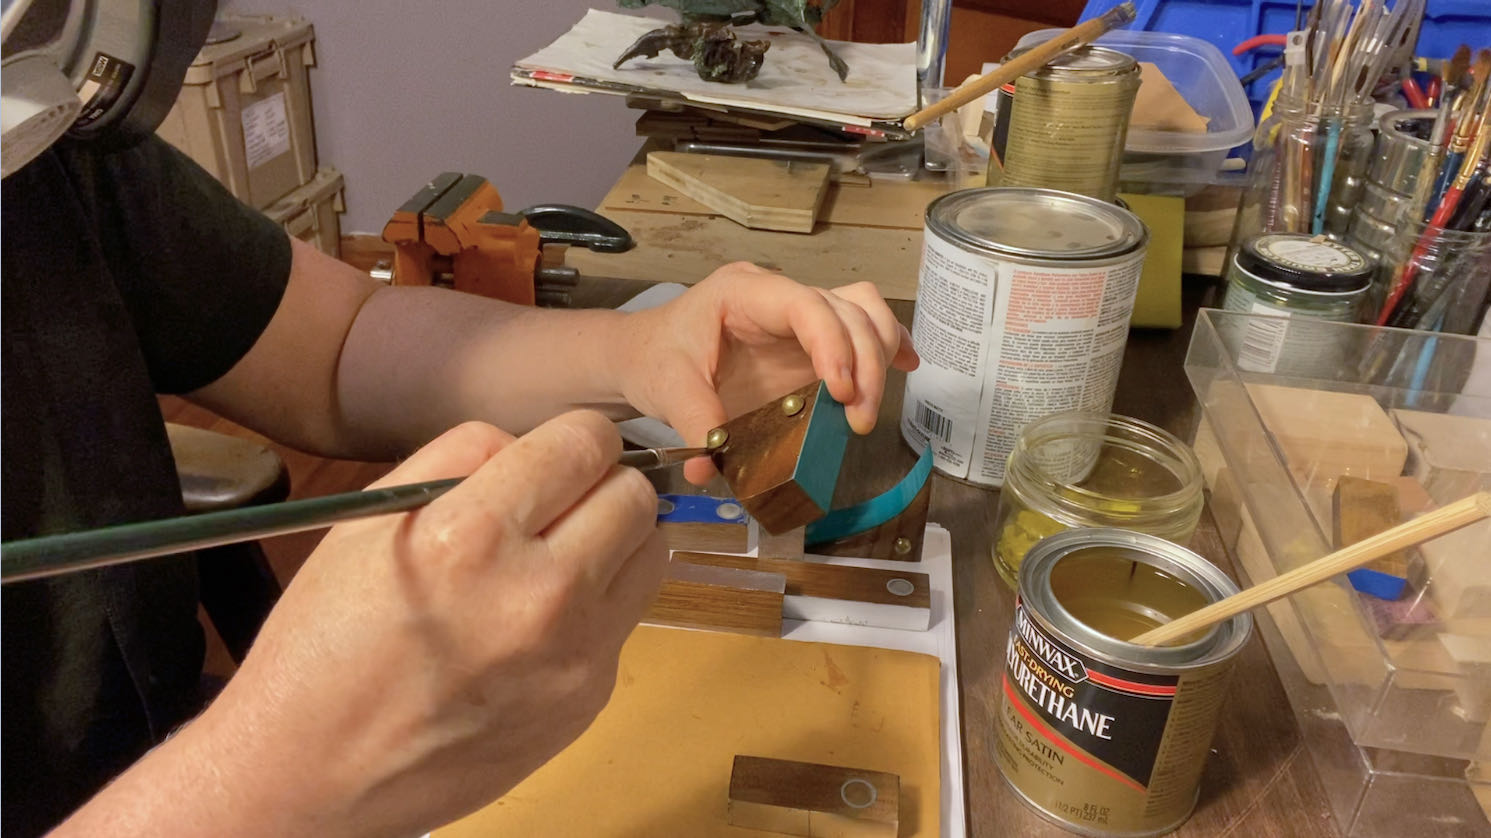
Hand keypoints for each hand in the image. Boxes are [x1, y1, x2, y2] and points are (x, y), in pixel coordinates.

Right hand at [150, 415, 665, 836]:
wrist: (313, 770)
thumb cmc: (326, 640)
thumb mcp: (369, 518)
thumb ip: (462, 456)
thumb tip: (532, 445)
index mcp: (476, 535)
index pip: (588, 443)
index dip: (578, 437)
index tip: (563, 452)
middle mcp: (540, 595)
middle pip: (637, 496)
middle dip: (604, 485)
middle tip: (562, 502)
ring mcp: (574, 655)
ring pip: (651, 555)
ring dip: (616, 541)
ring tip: (557, 557)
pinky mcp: (588, 700)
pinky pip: (624, 621)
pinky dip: (596, 607)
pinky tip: (535, 624)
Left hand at [617, 263, 918, 483]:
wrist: (648, 352)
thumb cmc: (658, 357)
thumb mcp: (667, 387)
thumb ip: (693, 424)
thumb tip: (710, 467)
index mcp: (744, 292)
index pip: (805, 304)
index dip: (832, 343)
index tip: (839, 391)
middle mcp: (780, 295)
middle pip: (846, 310)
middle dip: (863, 364)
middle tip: (856, 420)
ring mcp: (800, 315)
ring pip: (863, 312)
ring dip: (879, 357)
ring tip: (866, 409)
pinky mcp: (811, 338)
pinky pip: (862, 324)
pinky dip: (887, 343)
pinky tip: (905, 364)